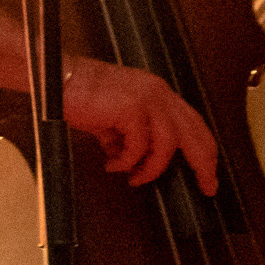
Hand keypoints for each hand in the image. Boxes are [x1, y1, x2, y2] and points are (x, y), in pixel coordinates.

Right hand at [64, 55, 219, 195]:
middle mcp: (158, 92)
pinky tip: (112, 164)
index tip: (207, 174)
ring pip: (167, 145)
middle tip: (205, 187)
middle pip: (194, 134)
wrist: (56, 78)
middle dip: (203, 165)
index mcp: (157, 91)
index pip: (193, 122)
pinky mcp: (131, 109)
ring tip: (135, 178)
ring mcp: (146, 99)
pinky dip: (126, 161)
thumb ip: (132, 133)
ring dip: (152, 168)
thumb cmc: (80, 95)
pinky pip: (138, 147)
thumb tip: (134, 161)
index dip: (204, 150)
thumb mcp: (115, 115)